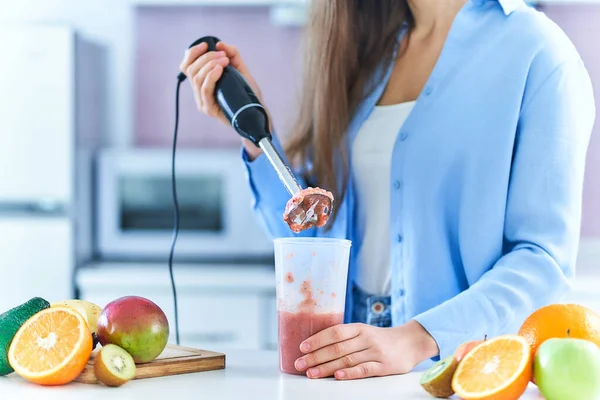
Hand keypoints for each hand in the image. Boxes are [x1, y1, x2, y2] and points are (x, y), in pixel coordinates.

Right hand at [179, 40, 263, 159]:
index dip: (192, 53)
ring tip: (224, 62)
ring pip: (197, 78)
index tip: (206, 45)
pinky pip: (205, 90)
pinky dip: (211, 77)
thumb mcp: (241, 70)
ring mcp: (203, 102)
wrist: (257, 112)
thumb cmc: (248, 93)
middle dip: (206, 58)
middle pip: (191, 70)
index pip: (187, 66)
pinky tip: (219, 69)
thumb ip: (233, 56)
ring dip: (209, 65)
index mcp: (202, 82)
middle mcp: (199, 92)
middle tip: (223, 56)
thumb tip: (220, 44)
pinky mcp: (209, 109)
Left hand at [294, 320, 438, 379]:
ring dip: (327, 368)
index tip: (302, 347)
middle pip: (337, 347)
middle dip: (316, 356)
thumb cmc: (381, 338)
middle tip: (300, 364)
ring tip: (312, 373)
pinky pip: (364, 370)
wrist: (411, 342)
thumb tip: (317, 344)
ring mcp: (375, 352)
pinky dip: (350, 373)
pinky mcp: (384, 366)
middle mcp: (366, 338)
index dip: (317, 339)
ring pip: (347, 360)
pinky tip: (337, 377)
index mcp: (359, 328)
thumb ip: (345, 336)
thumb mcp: (364, 331)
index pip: (335, 332)